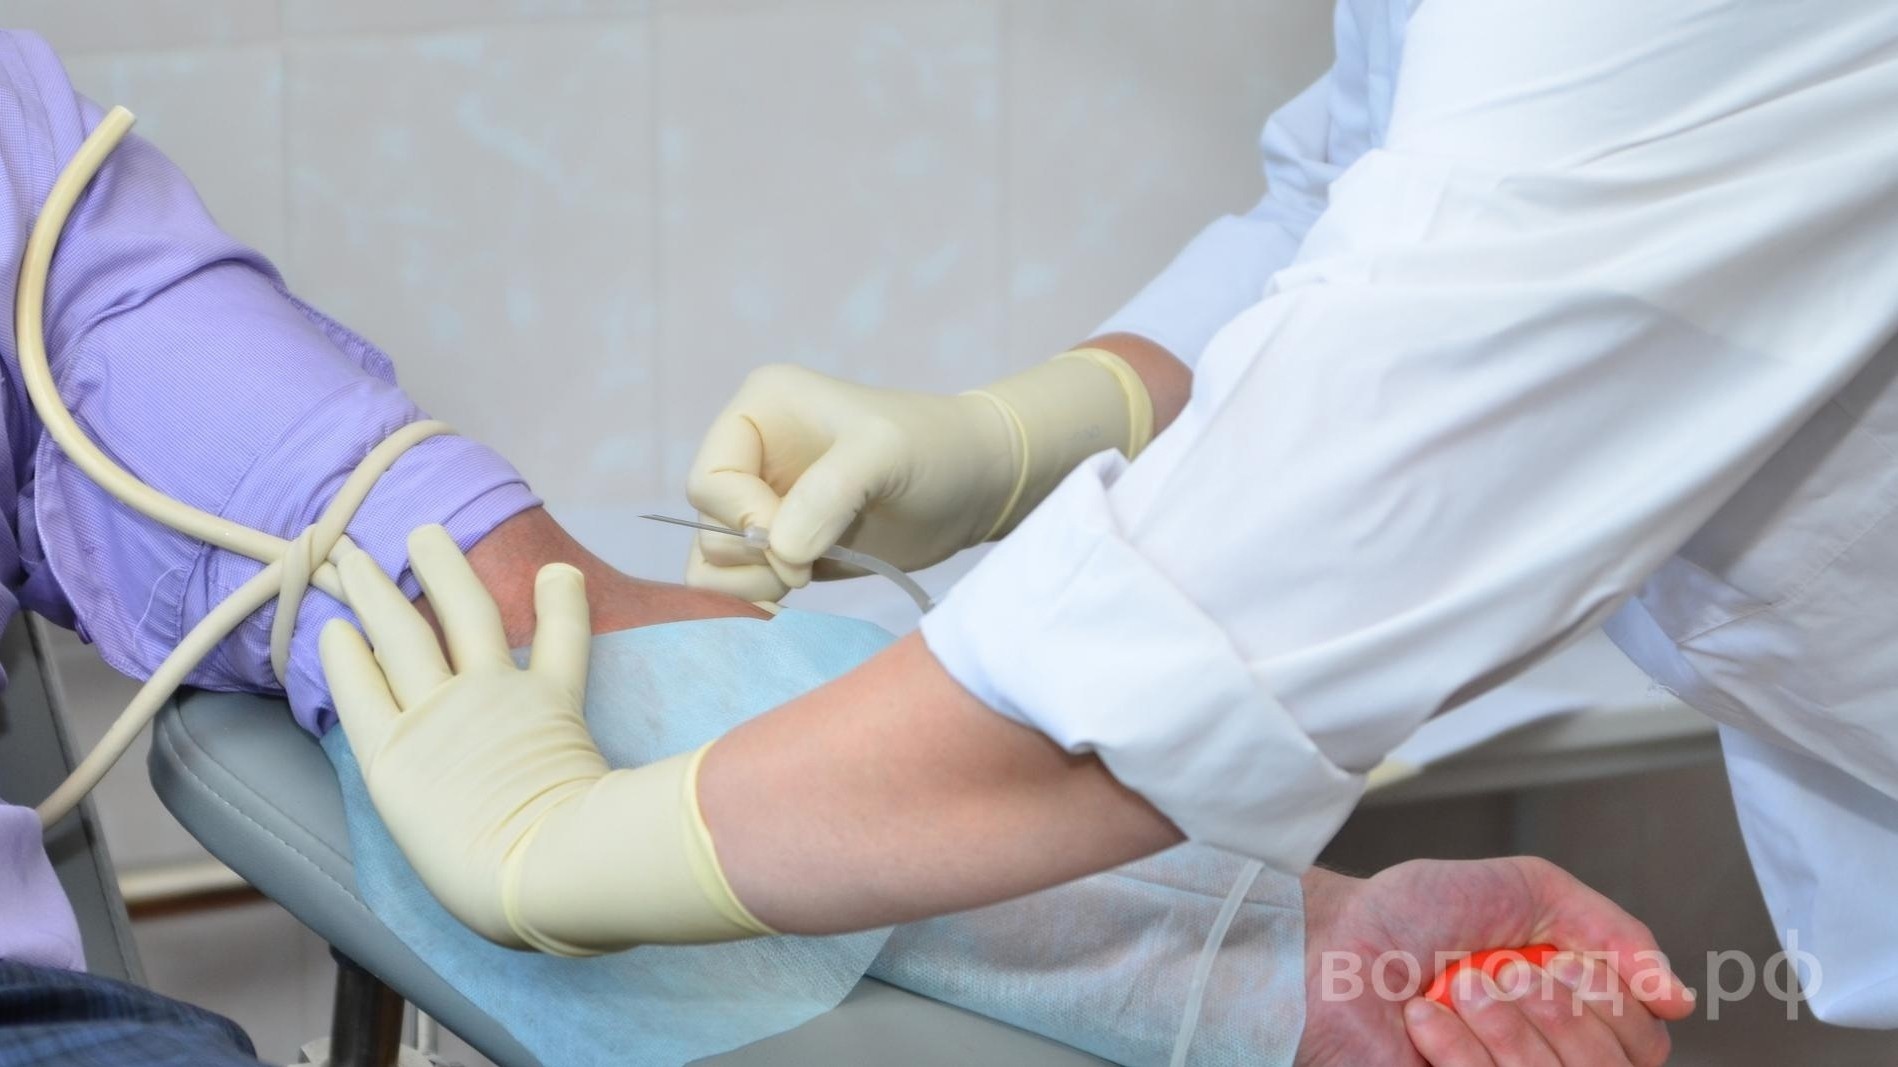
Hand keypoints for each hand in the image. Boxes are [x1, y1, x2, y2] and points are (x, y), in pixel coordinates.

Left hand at [321, 525, 771, 953]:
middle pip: (466, 612)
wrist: (550, 870)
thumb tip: (768, 716)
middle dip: (442, 568)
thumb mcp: (658, 792)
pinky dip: (347, 653)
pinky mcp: (396, 753)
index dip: (559, 601)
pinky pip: (363, 689)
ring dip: (381, 588)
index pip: (564, 638)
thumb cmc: (608, 849)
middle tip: (423, 533)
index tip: (555, 570)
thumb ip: (695, 762)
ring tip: (356, 553)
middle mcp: (498, 698)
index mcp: (557, 708)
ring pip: (406, 632)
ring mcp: (445, 719)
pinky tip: (329, 627)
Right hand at [685, 363, 1020, 601]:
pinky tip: (795, 595)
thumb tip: (780, 551)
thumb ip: (828, 494)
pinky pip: (736, 582)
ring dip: (751, 582)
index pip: (709, 481)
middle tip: (807, 566)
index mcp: (759, 410)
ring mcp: (764, 503)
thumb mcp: (884, 453)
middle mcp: (751, 454)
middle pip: (706, 525)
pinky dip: (754, 597)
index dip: (743, 521)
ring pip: (713, 560)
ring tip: (806, 576)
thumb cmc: (934, 450)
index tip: (796, 545)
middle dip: (752, 555)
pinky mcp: (781, 547)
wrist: (975, 486)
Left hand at [1299, 858, 1694, 1066]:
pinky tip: (1424, 1025)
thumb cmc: (1405, 915)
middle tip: (1496, 974)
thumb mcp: (1525, 890)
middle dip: (1555, 1009)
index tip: (1552, 961)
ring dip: (1507, 1029)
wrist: (1327, 945)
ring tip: (1455, 994)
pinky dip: (1463, 1055)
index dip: (1606, 1000)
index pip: (1643, 1041)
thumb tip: (1676, 997)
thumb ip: (1610, 929)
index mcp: (1567, 1014)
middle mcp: (1543, 1058)